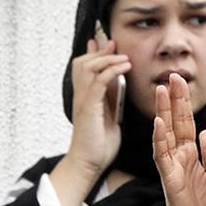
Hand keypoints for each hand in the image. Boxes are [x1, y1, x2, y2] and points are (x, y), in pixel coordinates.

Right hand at [66, 37, 130, 176]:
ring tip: (124, 57)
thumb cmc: (99, 143)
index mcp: (85, 96)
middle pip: (83, 62)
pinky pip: (98, 82)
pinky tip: (124, 67)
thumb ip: (110, 96)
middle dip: (100, 51)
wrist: (90, 162)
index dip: (94, 52)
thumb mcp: (109, 114)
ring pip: (88, 67)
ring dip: (107, 59)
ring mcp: (83, 100)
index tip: (107, 42)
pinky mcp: (89, 108)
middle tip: (115, 45)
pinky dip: (111, 71)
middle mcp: (81, 95)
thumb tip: (117, 80)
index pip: (84, 67)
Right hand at [153, 73, 205, 205]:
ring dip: (163, 112)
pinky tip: (158, 124)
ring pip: (165, 133)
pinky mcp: (169, 177)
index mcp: (190, 153)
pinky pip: (162, 156)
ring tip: (161, 91)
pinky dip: (160, 140)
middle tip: (172, 75)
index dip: (184, 103)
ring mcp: (172, 165)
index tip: (181, 81)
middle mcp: (178, 155)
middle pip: (175, 122)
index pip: (186, 123)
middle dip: (174, 99)